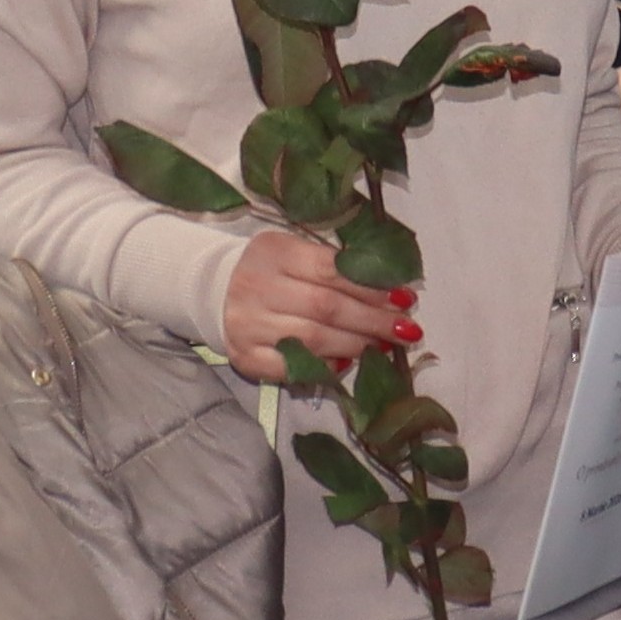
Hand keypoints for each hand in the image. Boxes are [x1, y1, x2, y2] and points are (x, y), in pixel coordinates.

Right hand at [220, 227, 412, 382]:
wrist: (215, 290)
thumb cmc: (271, 269)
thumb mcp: (296, 253)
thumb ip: (335, 267)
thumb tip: (391, 294)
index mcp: (274, 251)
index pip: (331, 271)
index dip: (371, 288)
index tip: (405, 299)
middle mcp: (257, 286)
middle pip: (326, 307)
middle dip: (372, 321)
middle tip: (406, 330)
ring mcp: (248, 324)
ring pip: (313, 340)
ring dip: (357, 345)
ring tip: (384, 346)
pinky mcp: (244, 357)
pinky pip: (292, 368)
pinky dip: (324, 367)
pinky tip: (347, 364)